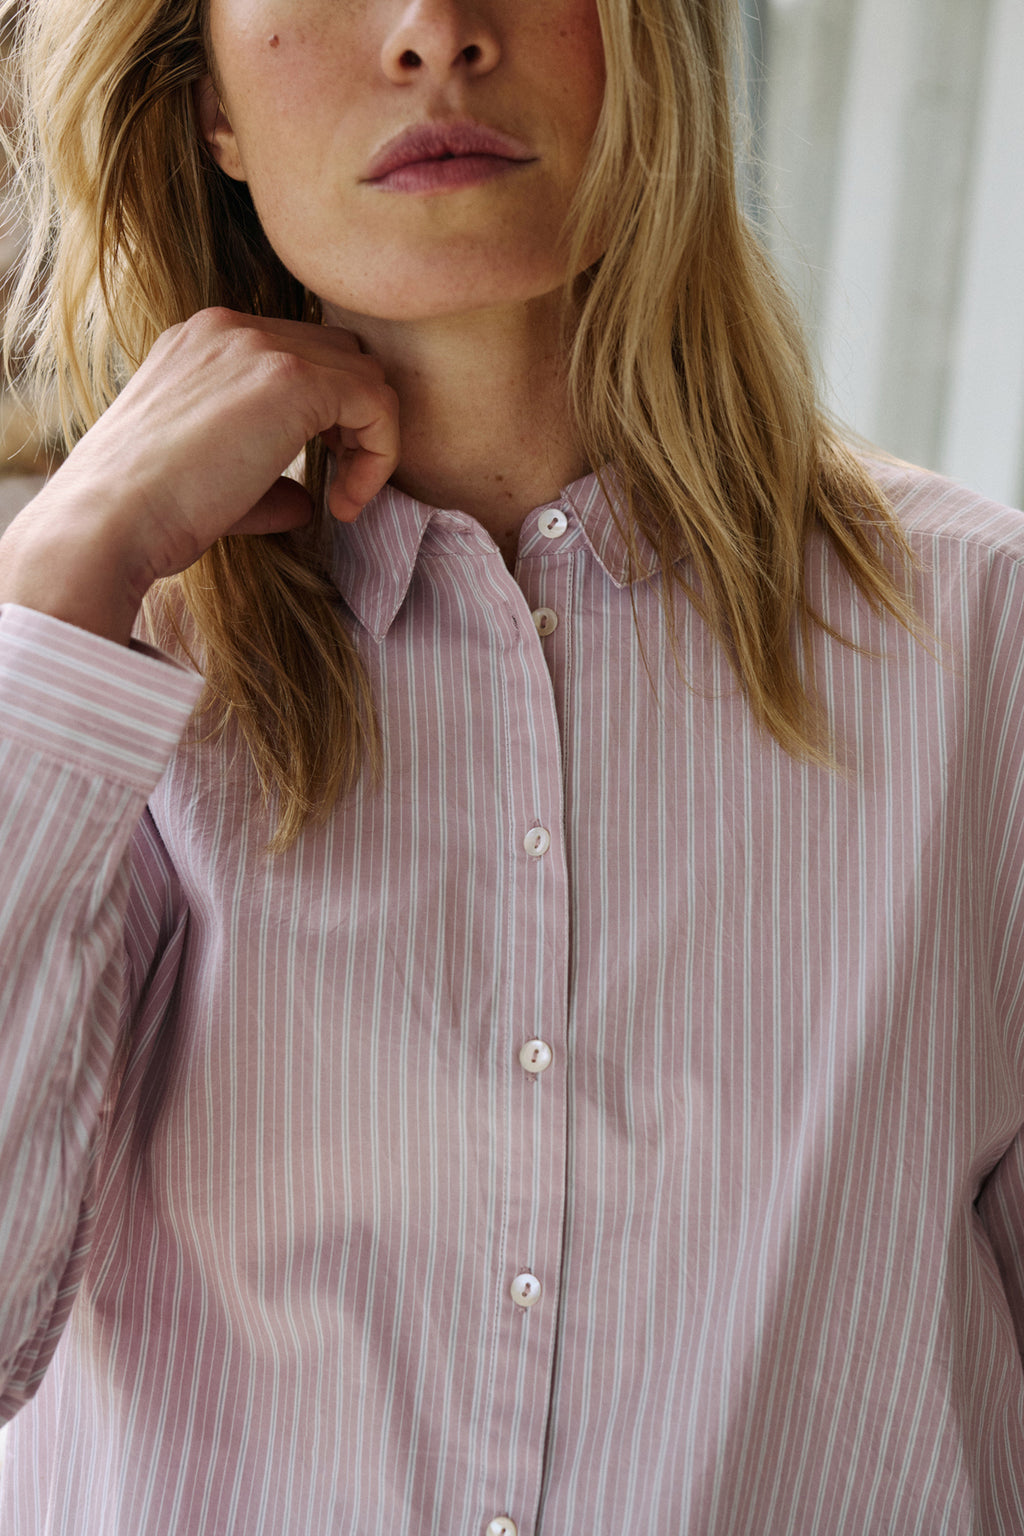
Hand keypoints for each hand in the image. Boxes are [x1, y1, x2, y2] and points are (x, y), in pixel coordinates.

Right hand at [0, 308, 399, 643]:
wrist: (107, 522)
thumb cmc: (143, 516)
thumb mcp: (206, 482)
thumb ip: (262, 480)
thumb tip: (306, 504)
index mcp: (203, 343)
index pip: (297, 353)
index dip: (326, 415)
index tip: (320, 476)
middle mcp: (230, 329)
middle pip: (339, 353)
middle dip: (353, 418)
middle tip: (340, 481)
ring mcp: (258, 346)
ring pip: (365, 375)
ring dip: (371, 441)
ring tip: (345, 499)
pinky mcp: (291, 380)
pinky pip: (377, 404)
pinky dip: (380, 456)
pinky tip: (346, 504)